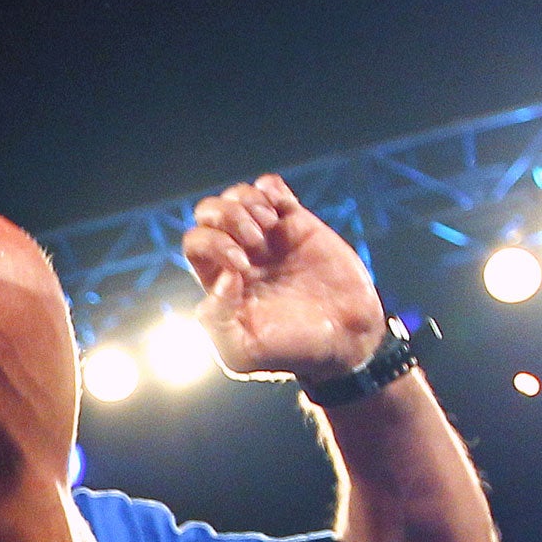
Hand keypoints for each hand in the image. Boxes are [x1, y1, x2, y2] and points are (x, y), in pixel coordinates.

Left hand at [183, 174, 384, 381]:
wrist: (346, 342)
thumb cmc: (293, 352)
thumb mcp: (242, 353)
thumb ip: (216, 321)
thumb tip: (223, 278)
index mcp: (220, 280)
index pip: (195, 242)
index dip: (212, 244)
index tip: (243, 267)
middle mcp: (240, 255)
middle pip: (209, 211)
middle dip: (227, 217)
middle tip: (255, 242)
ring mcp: (269, 238)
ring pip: (237, 196)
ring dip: (248, 202)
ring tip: (270, 227)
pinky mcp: (299, 226)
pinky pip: (270, 188)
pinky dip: (269, 189)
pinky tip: (282, 211)